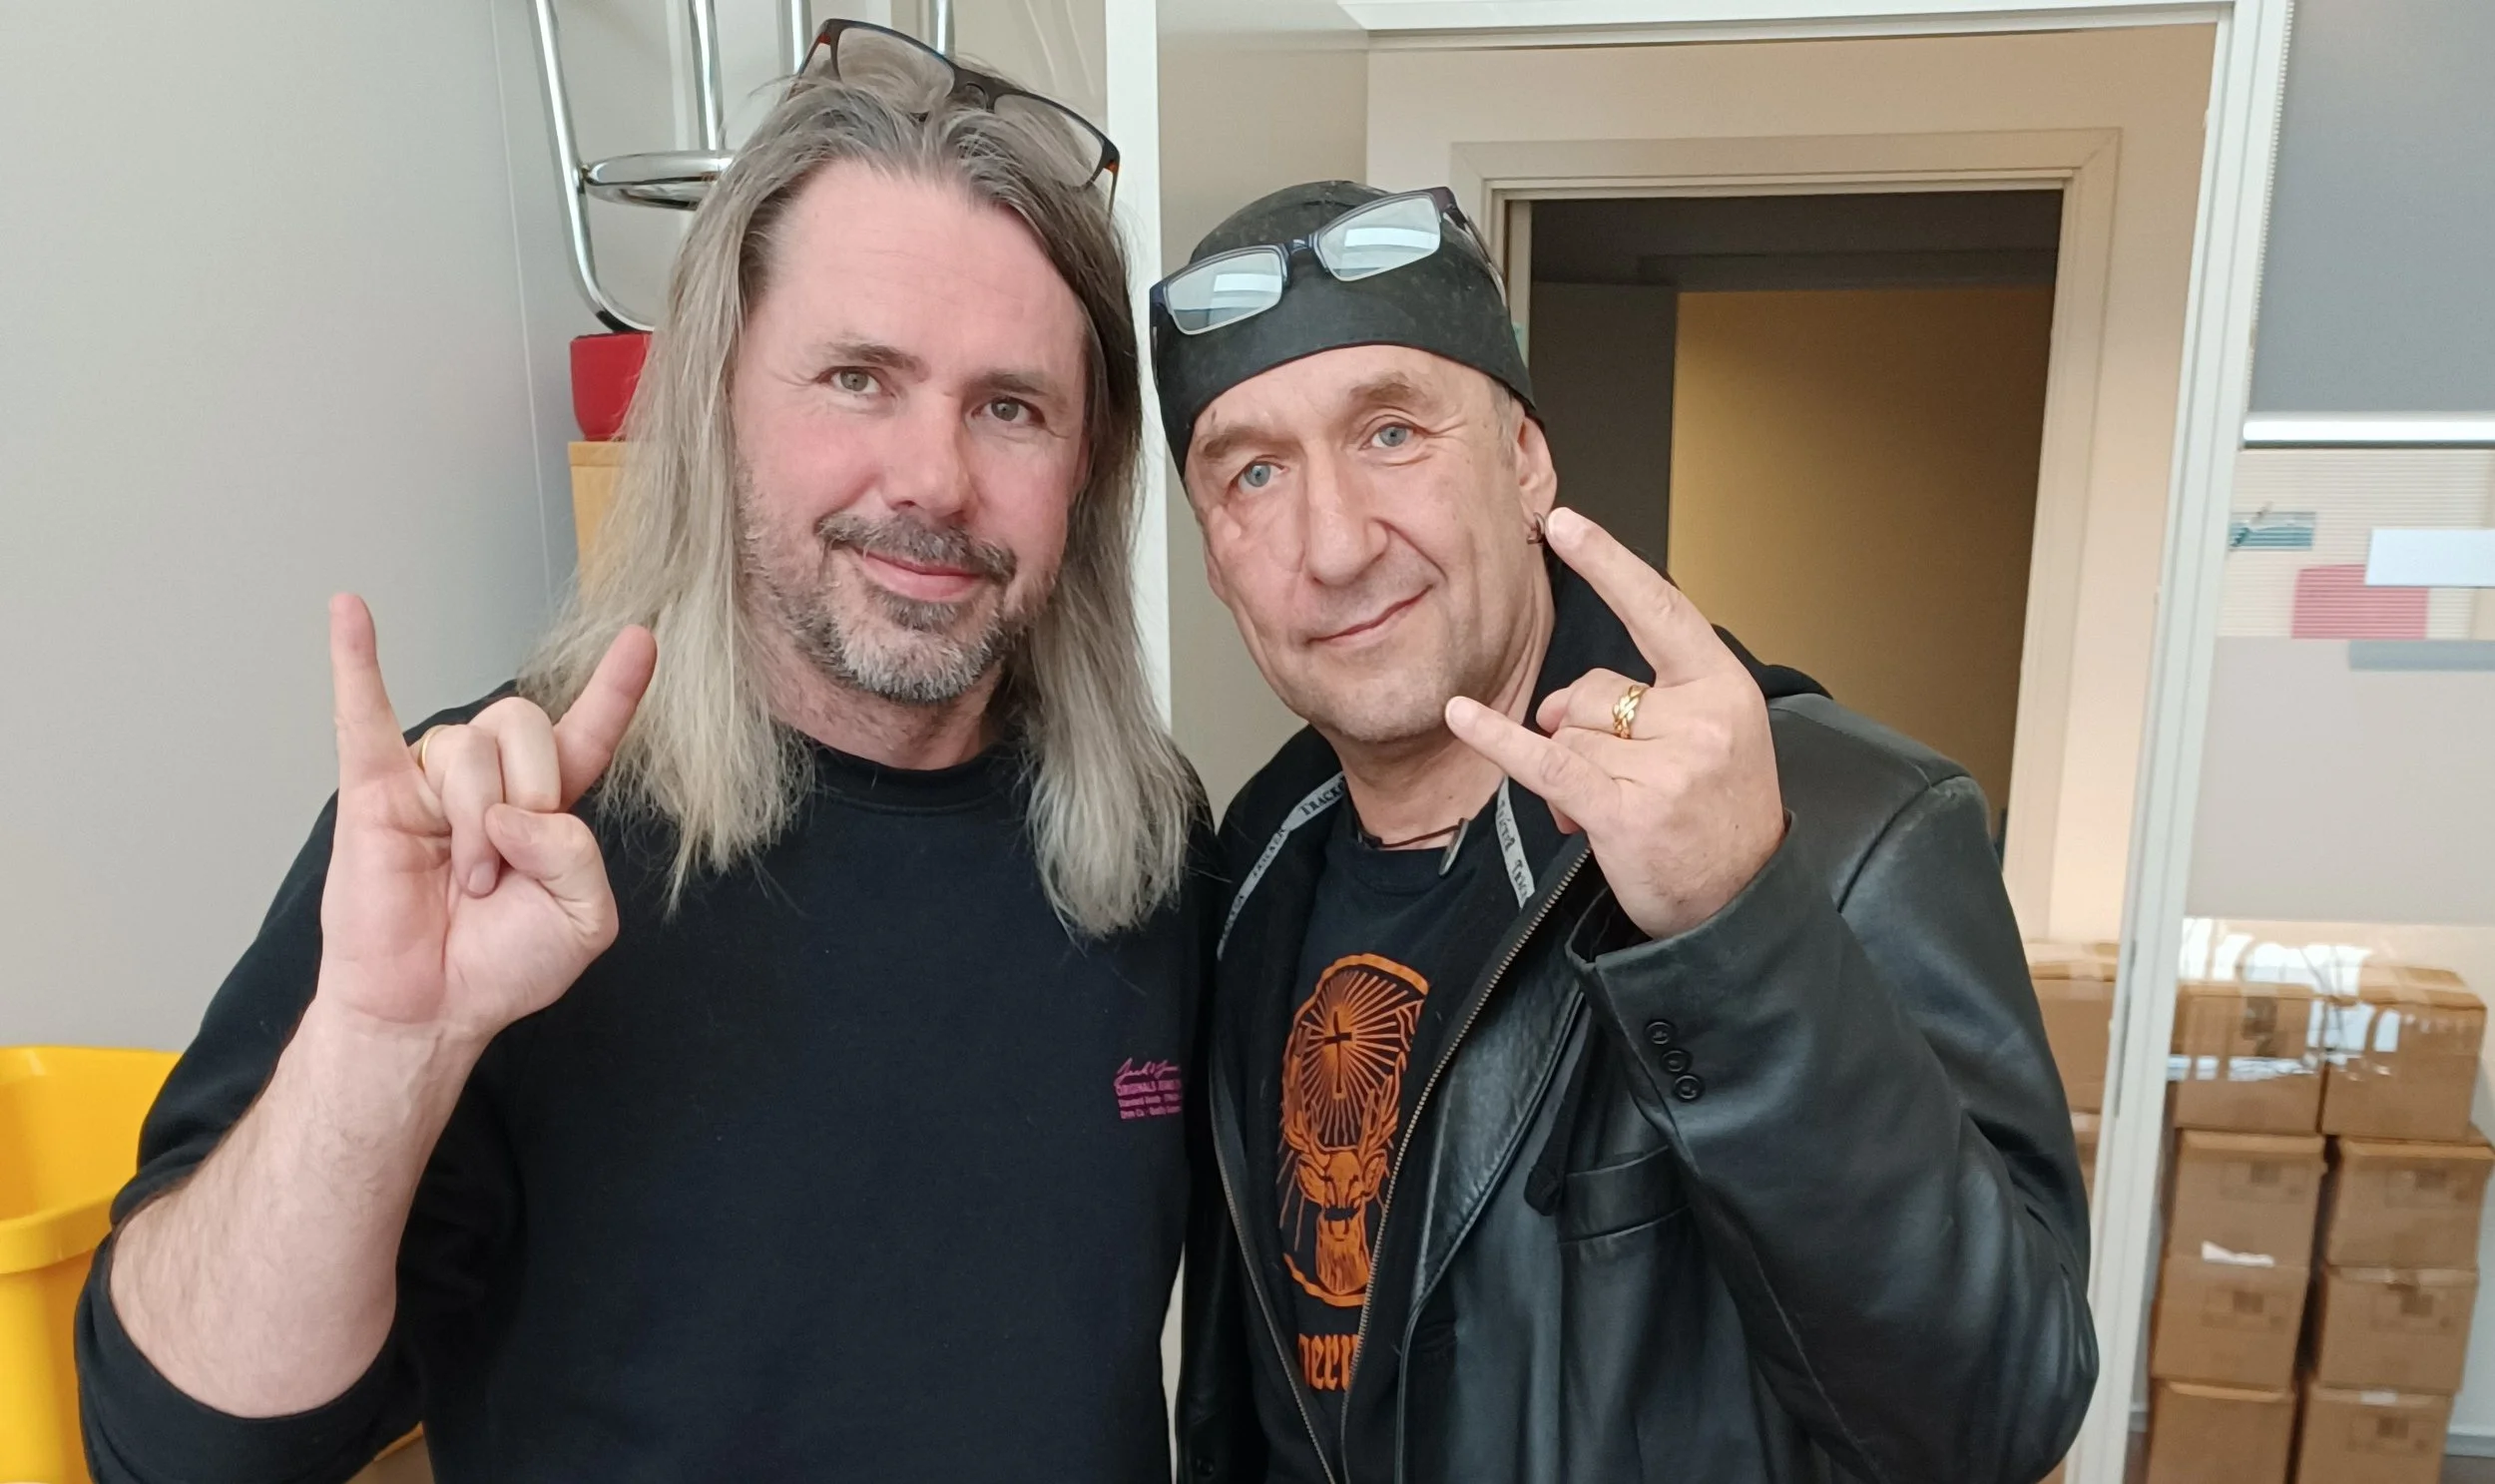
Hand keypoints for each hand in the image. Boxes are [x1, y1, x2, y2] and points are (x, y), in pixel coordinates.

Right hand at [316, 595, 655, 1044]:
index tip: (641, 641)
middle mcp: (490, 781)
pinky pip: (362, 715)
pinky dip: (355, 661)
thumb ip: (579, 857)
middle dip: (531, 789)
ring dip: (477, 820)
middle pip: (522, 722)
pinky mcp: (373, 793)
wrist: (432, 1010)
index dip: (615, 689)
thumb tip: (516, 811)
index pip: (586, 732)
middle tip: (511, 860)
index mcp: (548, 806)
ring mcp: (430, 782)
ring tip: (468, 878)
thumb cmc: (500, 966)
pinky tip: (350, 612)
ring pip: (467, 747)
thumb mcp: (582, 921)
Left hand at [1446, 508, 1782, 940]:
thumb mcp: (1710, 741)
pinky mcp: (1625, 812)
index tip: (1564, 523)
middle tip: (1618, 775)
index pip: (1660, 609)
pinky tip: (1460, 716)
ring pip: (1568, 735)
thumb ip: (1646, 701)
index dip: (1608, 564)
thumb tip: (1557, 705)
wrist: (1741, 907)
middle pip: (1593, 688)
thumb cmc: (1719, 820)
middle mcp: (1699, 720)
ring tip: (1611, 810)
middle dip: (1582, 727)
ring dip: (1571, 773)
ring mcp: (1666, 767)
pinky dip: (1498, 740)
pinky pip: (1545, 762)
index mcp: (1724, 689)